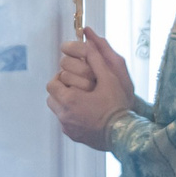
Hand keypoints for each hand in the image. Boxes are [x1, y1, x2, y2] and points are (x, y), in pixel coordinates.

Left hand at [47, 28, 137, 151]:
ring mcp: (68, 128)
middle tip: (76, 87)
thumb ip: (96, 58)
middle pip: (51, 97)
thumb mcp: (109, 78)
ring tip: (81, 100)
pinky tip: (87, 113)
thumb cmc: (117, 105)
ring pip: (57, 111)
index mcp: (69, 100)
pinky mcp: (74, 136)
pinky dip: (71, 116)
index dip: (61, 77)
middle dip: (61, 90)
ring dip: (64, 103)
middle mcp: (64, 115)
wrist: (124, 134)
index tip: (73, 76)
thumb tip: (88, 39)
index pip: (52, 83)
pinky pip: (65, 123)